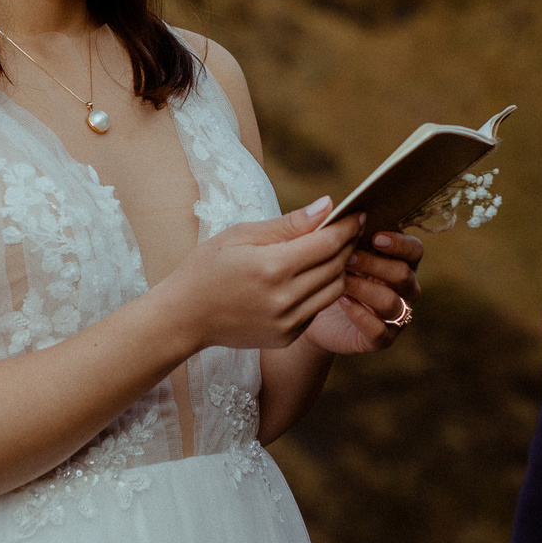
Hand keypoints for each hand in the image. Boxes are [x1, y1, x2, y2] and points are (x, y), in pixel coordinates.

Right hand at [161, 197, 362, 350]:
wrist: (184, 316)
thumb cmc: (208, 267)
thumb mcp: (241, 235)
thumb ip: (289, 224)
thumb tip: (327, 205)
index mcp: (271, 267)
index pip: (327, 244)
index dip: (346, 227)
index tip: (357, 214)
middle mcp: (283, 298)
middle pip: (336, 267)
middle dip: (347, 245)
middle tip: (349, 229)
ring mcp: (287, 322)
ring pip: (334, 291)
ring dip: (340, 269)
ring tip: (334, 252)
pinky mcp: (287, 337)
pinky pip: (317, 309)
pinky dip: (322, 290)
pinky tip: (312, 276)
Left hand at [305, 229, 423, 354]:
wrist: (308, 309)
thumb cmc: (324, 269)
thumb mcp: (326, 247)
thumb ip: (331, 228)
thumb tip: (327, 204)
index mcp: (398, 260)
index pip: (414, 250)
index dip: (400, 243)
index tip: (375, 237)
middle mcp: (403, 288)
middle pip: (404, 274)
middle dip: (375, 264)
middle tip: (348, 256)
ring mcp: (395, 315)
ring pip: (392, 302)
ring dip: (365, 288)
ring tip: (341, 280)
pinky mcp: (381, 338)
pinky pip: (380, 330)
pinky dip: (361, 316)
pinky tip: (342, 302)